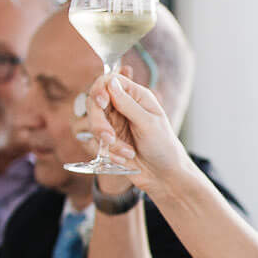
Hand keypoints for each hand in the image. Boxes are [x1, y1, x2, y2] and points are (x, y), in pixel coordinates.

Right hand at [89, 74, 199, 194]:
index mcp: (136, 96)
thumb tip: (111, 82)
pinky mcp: (108, 140)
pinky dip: (109, 153)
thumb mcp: (149, 124)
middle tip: (109, 138)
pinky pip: (96, 142)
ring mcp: (114, 124)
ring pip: (93, 124)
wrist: (164, 176)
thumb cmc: (164, 147)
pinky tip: (126, 160)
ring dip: (108, 142)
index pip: (108, 81)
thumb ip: (128, 104)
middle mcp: (122, 107)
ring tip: (127, 154)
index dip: (100, 88)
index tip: (101, 101)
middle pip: (94, 103)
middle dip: (99, 122)